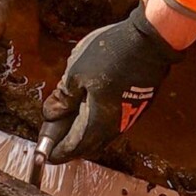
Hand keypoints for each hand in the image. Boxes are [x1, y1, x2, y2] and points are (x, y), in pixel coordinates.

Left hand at [40, 3, 182, 163]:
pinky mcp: (137, 106)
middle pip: (89, 145)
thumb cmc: (111, 54)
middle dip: (71, 145)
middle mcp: (115, 126)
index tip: (46, 154)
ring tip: (70, 121)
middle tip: (56, 139)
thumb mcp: (76, 73)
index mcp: (98, 122)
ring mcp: (129, 117)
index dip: (58, 151)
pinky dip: (97, 122)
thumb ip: (62, 98)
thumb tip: (51, 114)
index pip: (74, 147)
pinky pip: (113, 123)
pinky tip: (91, 107)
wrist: (149, 42)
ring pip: (102, 135)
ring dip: (85, 133)